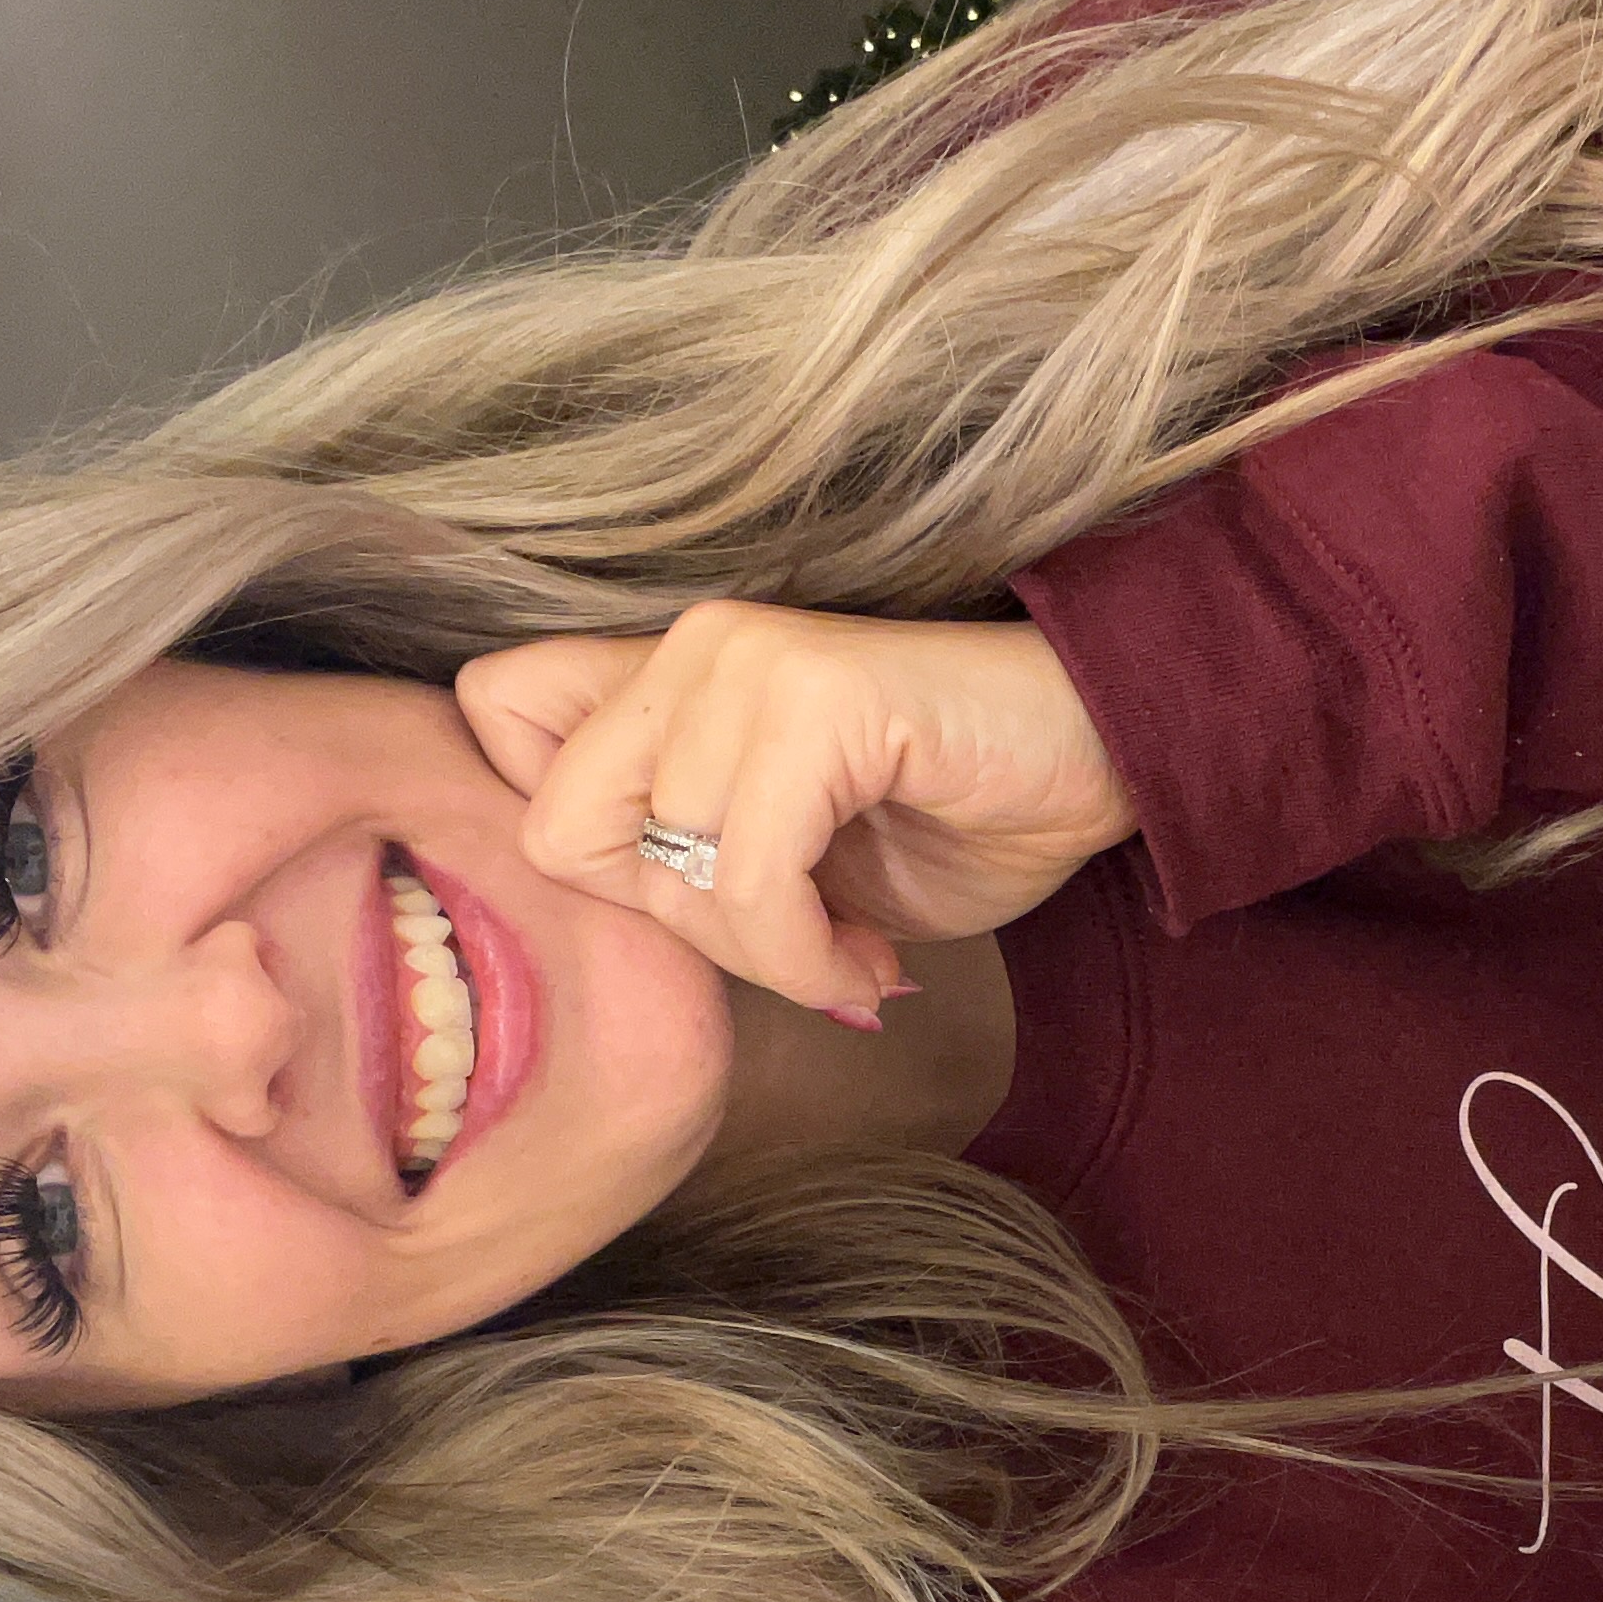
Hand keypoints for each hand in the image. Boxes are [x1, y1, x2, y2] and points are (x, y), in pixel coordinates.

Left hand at [453, 602, 1136, 1017]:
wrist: (1107, 760)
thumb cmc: (954, 814)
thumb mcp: (785, 849)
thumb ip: (679, 852)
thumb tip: (590, 931)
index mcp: (668, 665)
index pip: (494, 717)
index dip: (576, 843)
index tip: (693, 890)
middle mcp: (691, 643)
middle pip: (565, 829)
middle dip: (679, 925)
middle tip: (785, 942)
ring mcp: (747, 659)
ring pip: (669, 873)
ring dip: (765, 955)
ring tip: (846, 952)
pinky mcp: (816, 699)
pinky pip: (754, 876)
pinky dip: (807, 952)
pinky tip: (871, 958)